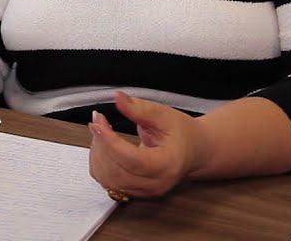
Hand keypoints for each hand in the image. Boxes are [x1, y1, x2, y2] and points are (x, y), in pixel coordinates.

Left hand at [87, 91, 205, 198]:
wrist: (193, 151)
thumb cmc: (182, 133)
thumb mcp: (163, 115)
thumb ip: (139, 108)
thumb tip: (119, 99)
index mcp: (166, 165)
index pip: (132, 159)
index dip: (110, 142)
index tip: (98, 123)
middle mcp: (155, 184)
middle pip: (116, 171)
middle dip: (101, 144)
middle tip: (99, 120)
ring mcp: (144, 191)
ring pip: (108, 179)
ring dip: (97, 153)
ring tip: (102, 131)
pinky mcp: (133, 192)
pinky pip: (107, 182)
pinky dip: (99, 163)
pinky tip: (103, 145)